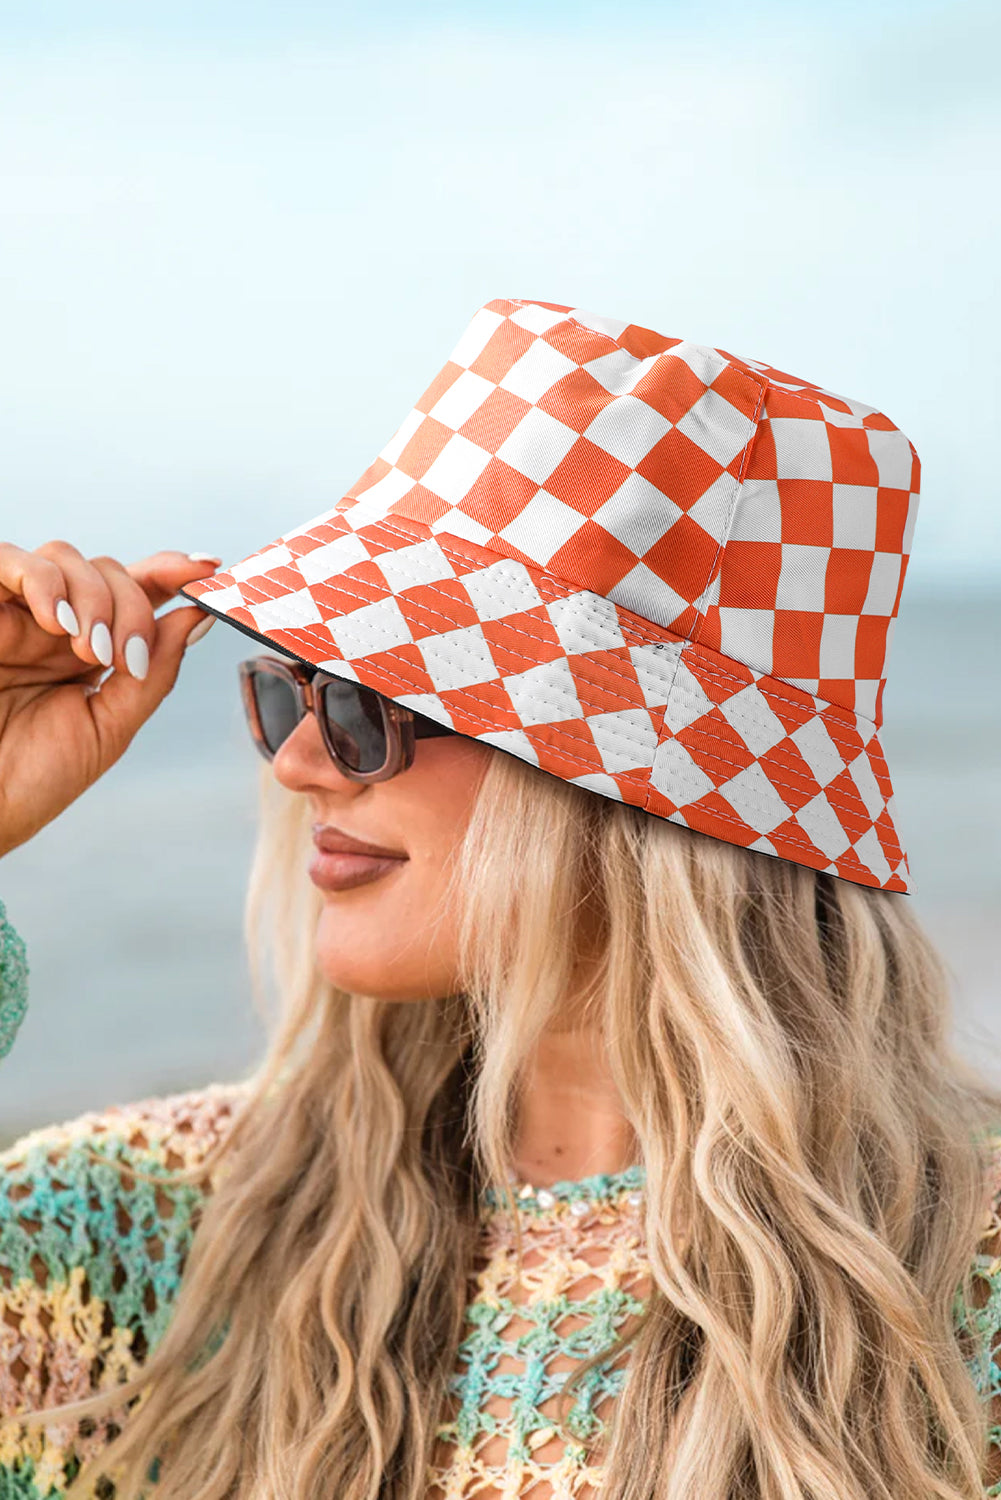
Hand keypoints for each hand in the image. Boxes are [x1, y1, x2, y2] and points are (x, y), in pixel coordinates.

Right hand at [0, 541, 221, 856]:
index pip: (137, 594)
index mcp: (90, 652)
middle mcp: (54, 626)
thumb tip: (199, 617)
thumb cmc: (34, 778)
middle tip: (124, 659)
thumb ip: (155, 672)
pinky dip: (42, 579)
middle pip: (109, 571)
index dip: (172, 573)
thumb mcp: (110, 726)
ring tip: (89, 650)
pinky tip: (56, 622)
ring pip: (64, 556)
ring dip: (93, 595)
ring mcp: (16, 615)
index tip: (208, 568)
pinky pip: (7, 559)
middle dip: (132, 606)